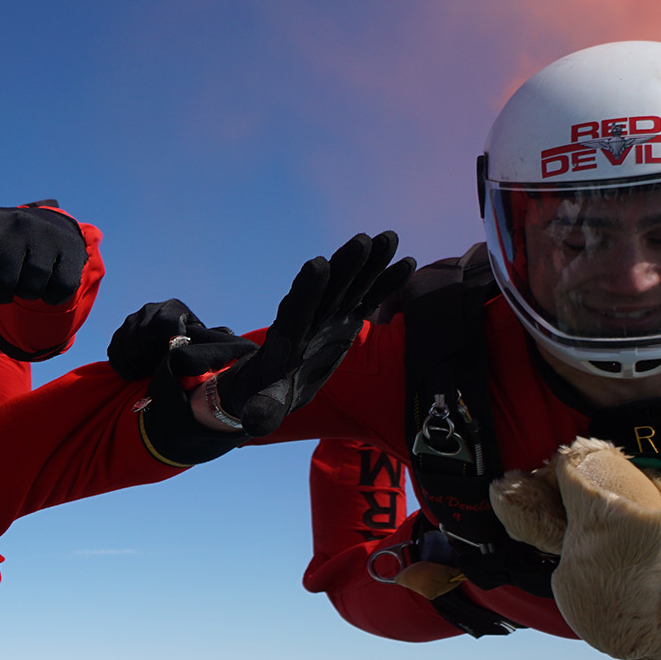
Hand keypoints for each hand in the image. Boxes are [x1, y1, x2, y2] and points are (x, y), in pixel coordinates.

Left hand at [0, 207, 86, 304]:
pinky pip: (60, 289)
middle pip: (3, 283)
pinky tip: (47, 280)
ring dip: (27, 293)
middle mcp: (15, 224)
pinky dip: (52, 296)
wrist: (44, 230)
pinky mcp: (70, 247)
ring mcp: (45, 233)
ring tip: (26, 275)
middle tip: (5, 279)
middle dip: (1, 292)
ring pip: (33, 288)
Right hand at [107, 298, 254, 381]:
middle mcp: (150, 310)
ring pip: (127, 345)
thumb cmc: (196, 350)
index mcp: (173, 309)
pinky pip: (115, 351)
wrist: (173, 349)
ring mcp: (131, 321)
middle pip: (143, 336)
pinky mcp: (118, 334)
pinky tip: (137, 375)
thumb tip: (239, 344)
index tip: (173, 358)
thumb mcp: (207, 343)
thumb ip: (217, 342)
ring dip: (138, 364)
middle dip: (152, 358)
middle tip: (162, 370)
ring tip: (150, 373)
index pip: (165, 324)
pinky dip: (125, 367)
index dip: (169, 344)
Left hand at [211, 232, 414, 436]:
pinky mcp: (345, 320)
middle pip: (327, 289)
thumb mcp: (262, 406)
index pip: (296, 310)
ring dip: (368, 263)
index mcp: (286, 336)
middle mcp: (309, 320)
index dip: (306, 290)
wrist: (272, 385)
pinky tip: (407, 263)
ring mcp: (328, 317)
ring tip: (389, 238)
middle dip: (343, 266)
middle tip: (360, 240)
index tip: (317, 265)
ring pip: (350, 286)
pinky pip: (367, 298)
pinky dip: (384, 282)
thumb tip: (252, 422)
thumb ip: (262, 411)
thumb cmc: (265, 396)